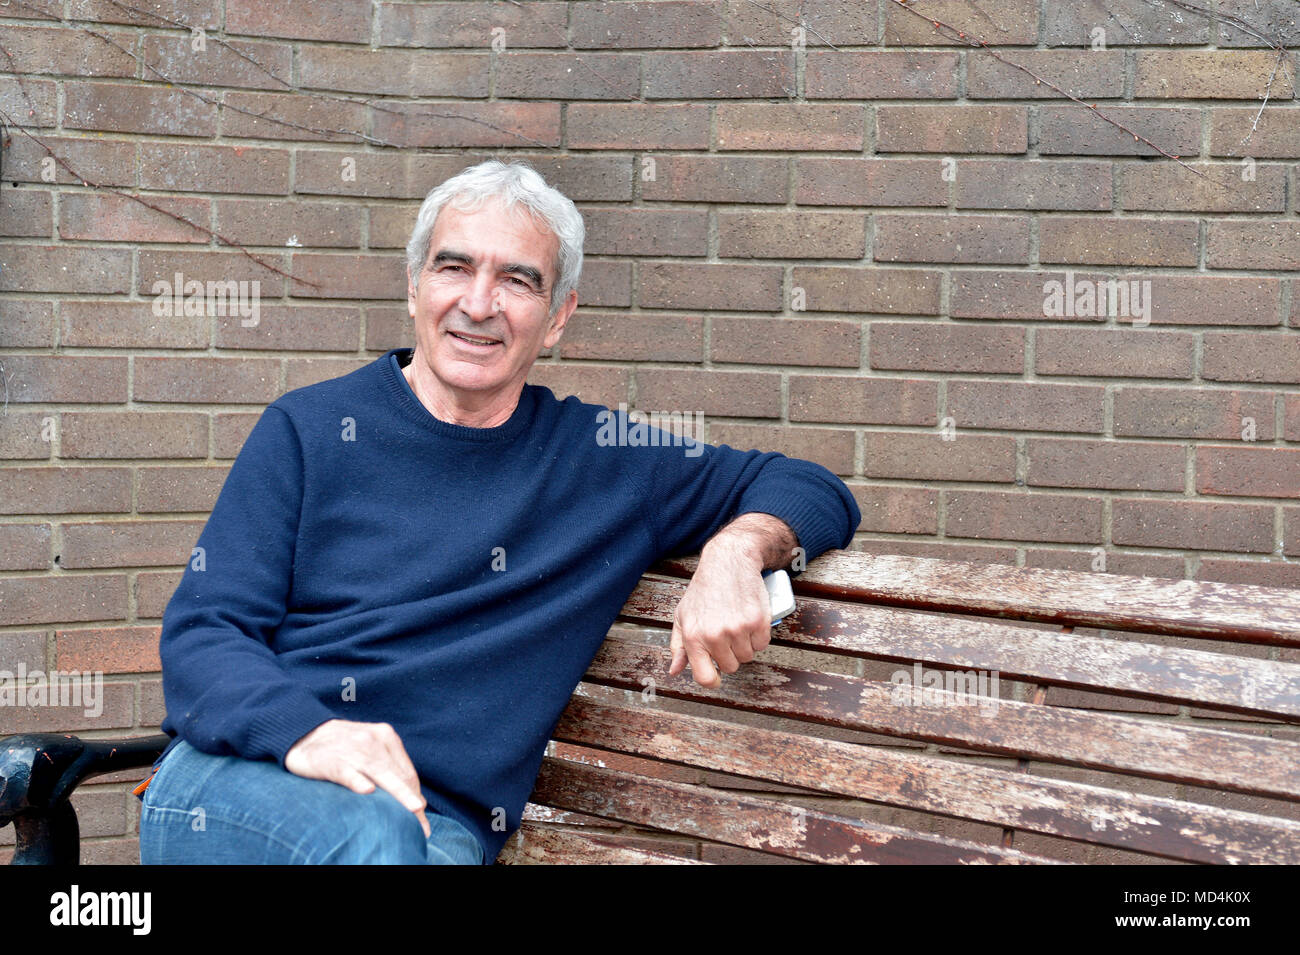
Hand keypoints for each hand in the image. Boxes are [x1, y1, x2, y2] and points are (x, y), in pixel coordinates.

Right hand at [284, 718, 431, 837]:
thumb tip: (414, 799)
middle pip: (398, 775)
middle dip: (411, 801)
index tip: (422, 814)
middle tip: (421, 823)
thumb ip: (389, 767)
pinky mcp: (332, 760)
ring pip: (380, 773)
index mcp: (386, 737)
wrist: (304, 733)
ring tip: (412, 810)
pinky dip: (358, 781)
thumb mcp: (370, 748)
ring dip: (398, 794)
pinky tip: (368, 791)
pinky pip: (347, 772)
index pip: (406, 772)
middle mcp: (373, 740)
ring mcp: (353, 749)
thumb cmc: (343, 747)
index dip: (416, 795)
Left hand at [667, 537, 771, 688]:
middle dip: (730, 654)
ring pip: (747, 656)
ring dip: (744, 644)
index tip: (716, 676)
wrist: (728, 561)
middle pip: (730, 667)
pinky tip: (749, 620)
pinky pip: (762, 644)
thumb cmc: (704, 589)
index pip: (705, 677)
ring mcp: (737, 629)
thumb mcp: (682, 615)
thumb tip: (675, 671)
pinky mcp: (757, 621)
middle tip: (726, 633)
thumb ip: (678, 646)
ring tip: (736, 624)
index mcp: (693, 636)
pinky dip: (758, 636)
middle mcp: (715, 635)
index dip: (713, 681)